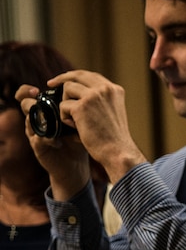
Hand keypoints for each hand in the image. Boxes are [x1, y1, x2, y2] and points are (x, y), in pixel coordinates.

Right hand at [16, 83, 92, 197]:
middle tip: (38, 97)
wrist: (78, 164)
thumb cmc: (81, 139)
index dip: (32, 89)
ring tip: (52, 121)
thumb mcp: (84, 120)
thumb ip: (84, 106)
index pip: (32, 94)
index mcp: (47, 110)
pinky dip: (47, 139)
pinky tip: (57, 141)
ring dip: (40, 119)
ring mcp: (36, 133)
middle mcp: (39, 120)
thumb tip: (94, 90)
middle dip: (30, 100)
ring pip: (29, 121)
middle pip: (26, 103)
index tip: (47, 84)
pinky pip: (37, 140)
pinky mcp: (39, 148)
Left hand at [24, 70, 146, 185]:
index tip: (63, 81)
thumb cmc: (114, 138)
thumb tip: (78, 92)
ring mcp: (93, 96)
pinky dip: (64, 118)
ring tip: (74, 120)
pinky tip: (75, 127)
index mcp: (115, 90)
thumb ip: (101, 100)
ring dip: (65, 104)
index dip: (75, 76)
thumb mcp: (113, 112)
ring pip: (67, 88)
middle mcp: (105, 89)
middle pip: (77, 75)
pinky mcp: (82, 107)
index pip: (91, 75)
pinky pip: (63, 106)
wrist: (118, 152)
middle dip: (61, 78)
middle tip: (50, 84)